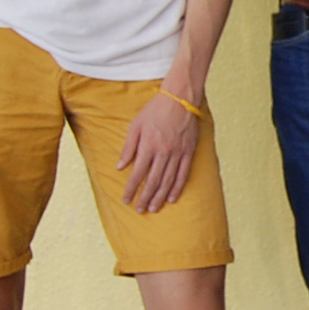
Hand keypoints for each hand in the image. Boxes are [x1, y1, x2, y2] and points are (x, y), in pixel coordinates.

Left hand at [118, 92, 198, 212]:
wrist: (180, 99)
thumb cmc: (155, 110)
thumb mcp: (135, 125)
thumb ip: (128, 147)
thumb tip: (119, 167)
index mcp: (148, 146)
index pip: (137, 174)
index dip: (131, 189)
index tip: (126, 200)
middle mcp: (163, 152)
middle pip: (153, 181)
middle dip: (145, 198)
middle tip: (140, 210)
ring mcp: (177, 153)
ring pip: (168, 181)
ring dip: (159, 196)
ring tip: (154, 208)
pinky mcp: (188, 152)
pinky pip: (183, 174)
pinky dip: (177, 187)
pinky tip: (172, 198)